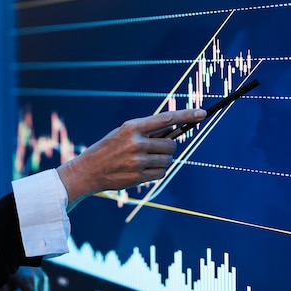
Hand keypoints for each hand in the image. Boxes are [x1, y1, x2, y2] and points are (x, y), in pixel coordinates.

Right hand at [57, 108, 205, 208]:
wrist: (88, 170)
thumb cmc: (108, 149)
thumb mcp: (123, 133)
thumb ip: (146, 131)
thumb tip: (173, 130)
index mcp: (132, 127)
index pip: (166, 118)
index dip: (186, 115)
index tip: (202, 113)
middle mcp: (136, 142)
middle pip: (170, 145)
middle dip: (168, 147)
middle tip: (156, 149)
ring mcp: (138, 161)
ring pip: (167, 160)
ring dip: (163, 161)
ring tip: (146, 160)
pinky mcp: (138, 176)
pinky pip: (161, 173)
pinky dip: (158, 172)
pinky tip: (144, 170)